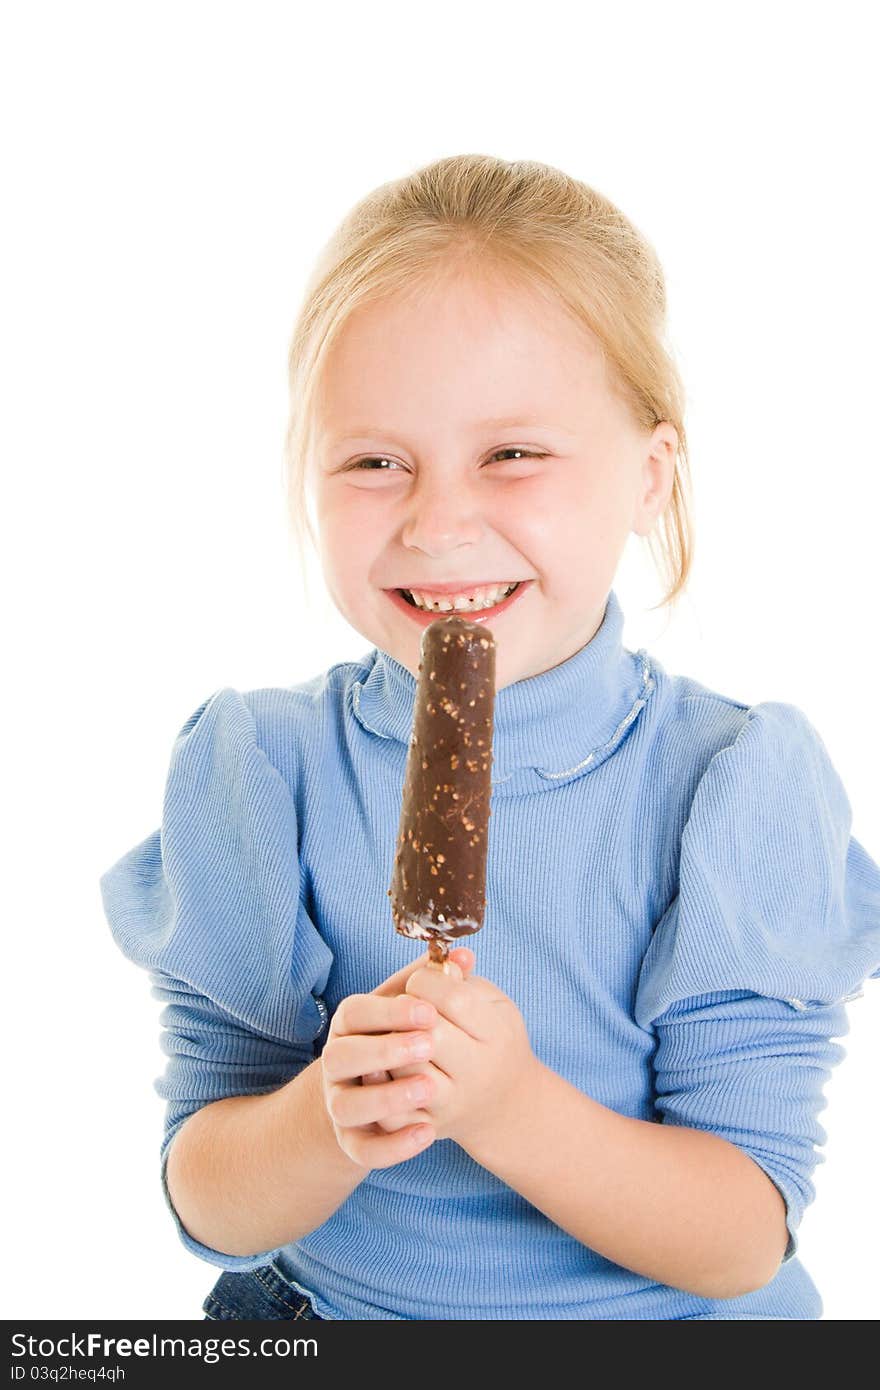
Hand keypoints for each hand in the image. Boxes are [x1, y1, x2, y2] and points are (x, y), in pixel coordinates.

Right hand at [320, 951, 445, 1168]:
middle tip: (428, 1045)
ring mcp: (340, 1103)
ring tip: (428, 1089)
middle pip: (342, 1056)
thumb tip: (464, 957)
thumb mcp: (413, 1009)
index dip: (389, 1011)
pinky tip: (428, 1133)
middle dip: (385, 1050)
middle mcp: (336, 1063)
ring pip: (347, 1106)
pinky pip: (364, 1149)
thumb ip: (433, 981)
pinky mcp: (353, 1140)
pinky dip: (393, 1146)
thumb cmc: (404, 1037)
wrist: (384, 1090)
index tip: (427, 1010)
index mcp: (349, 1025)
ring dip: (386, 1097)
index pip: (355, 1012)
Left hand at [378, 955, 540, 1151]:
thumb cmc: (492, 1039)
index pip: (454, 1000)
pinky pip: (392, 1116)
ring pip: (406, 1073)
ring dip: (390, 1047)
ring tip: (392, 1034)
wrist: (504, 1104)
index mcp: (496, 1035)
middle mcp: (477, 1074)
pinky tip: (381, 1070)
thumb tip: (446, 958)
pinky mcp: (429, 1127)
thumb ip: (464, 980)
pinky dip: (380, 1091)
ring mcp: (452, 1104)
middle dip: (406, 1012)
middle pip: (429, 1037)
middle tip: (403, 1006)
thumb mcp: (491, 1003)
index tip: (421, 981)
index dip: (428, 981)